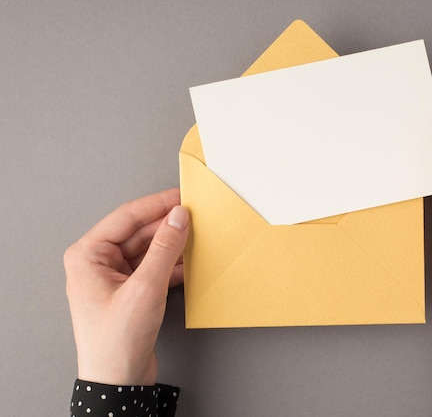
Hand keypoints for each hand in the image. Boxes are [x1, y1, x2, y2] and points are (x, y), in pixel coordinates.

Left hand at [65, 189, 188, 384]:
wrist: (117, 381)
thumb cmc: (116, 341)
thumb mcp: (145, 288)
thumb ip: (165, 249)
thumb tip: (178, 218)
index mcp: (88, 255)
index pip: (126, 217)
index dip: (157, 205)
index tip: (182, 197)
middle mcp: (98, 263)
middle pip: (139, 233)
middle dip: (168, 226)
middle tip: (196, 217)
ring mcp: (115, 277)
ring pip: (149, 249)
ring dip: (172, 246)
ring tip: (198, 238)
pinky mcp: (131, 291)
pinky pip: (153, 267)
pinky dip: (172, 264)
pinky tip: (192, 262)